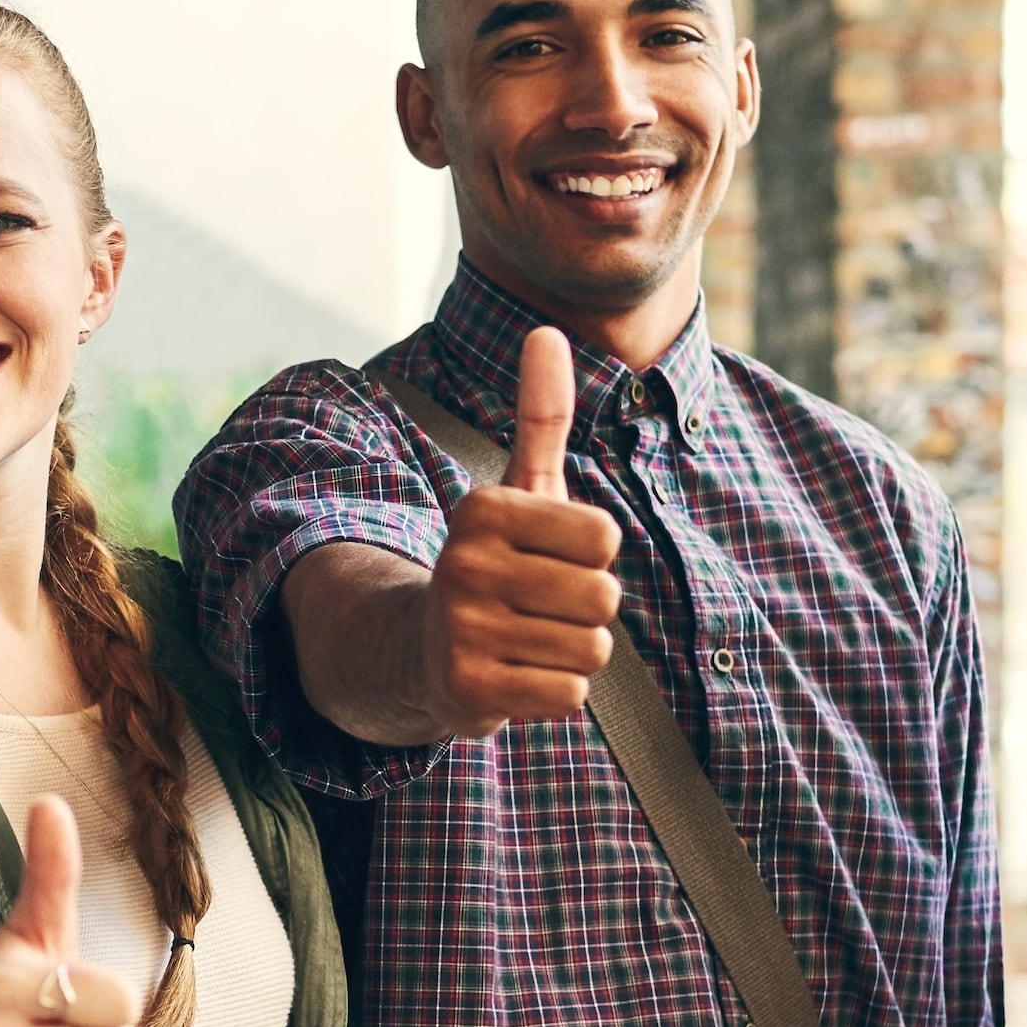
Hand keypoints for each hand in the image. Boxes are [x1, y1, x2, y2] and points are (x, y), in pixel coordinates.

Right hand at [424, 326, 623, 734]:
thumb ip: (541, 416)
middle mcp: (464, 565)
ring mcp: (462, 630)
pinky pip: (569, 695)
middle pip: (604, 597)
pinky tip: (517, 675)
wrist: (422, 652)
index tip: (548, 558)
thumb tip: (547, 331)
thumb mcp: (519, 489)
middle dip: (587, 610)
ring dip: (573, 652)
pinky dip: (554, 693)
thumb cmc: (496, 564)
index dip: (592, 555)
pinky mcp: (467, 690)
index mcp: (483, 510)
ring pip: (591, 649)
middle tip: (540, 607)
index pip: (604, 537)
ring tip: (529, 640)